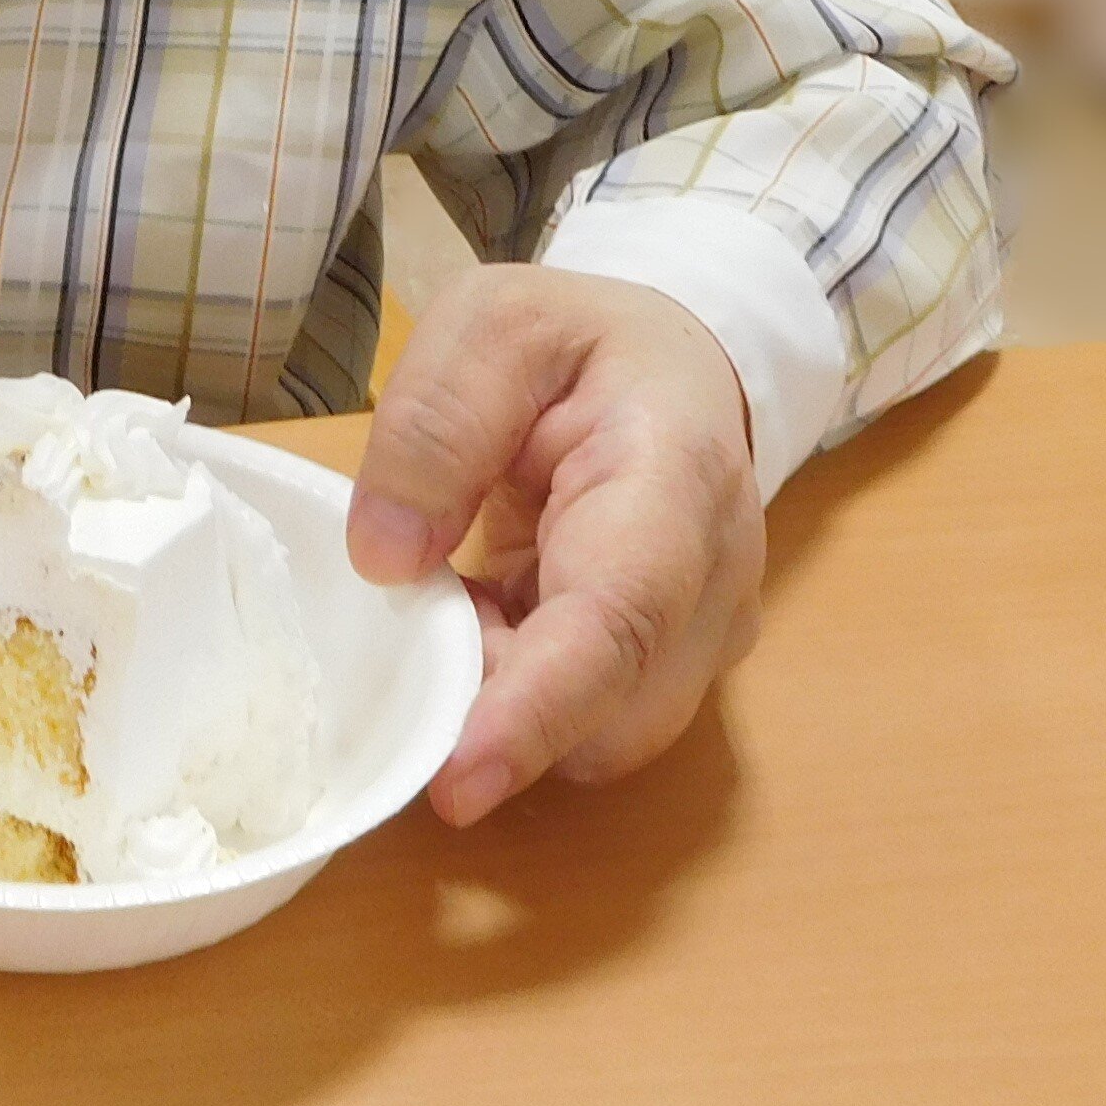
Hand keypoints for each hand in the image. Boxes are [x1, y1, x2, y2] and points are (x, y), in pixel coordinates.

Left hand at [345, 265, 762, 826]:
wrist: (674, 370)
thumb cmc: (580, 345)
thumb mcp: (491, 324)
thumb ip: (436, 424)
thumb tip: (388, 559)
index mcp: (676, 474)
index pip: (620, 616)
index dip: (538, 709)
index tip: (458, 780)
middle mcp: (717, 579)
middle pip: (614, 712)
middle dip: (499, 705)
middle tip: (430, 605)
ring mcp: (707, 639)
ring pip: (598, 736)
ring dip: (506, 694)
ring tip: (470, 587)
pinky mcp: (676, 675)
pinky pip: (587, 725)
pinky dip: (517, 691)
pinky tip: (491, 611)